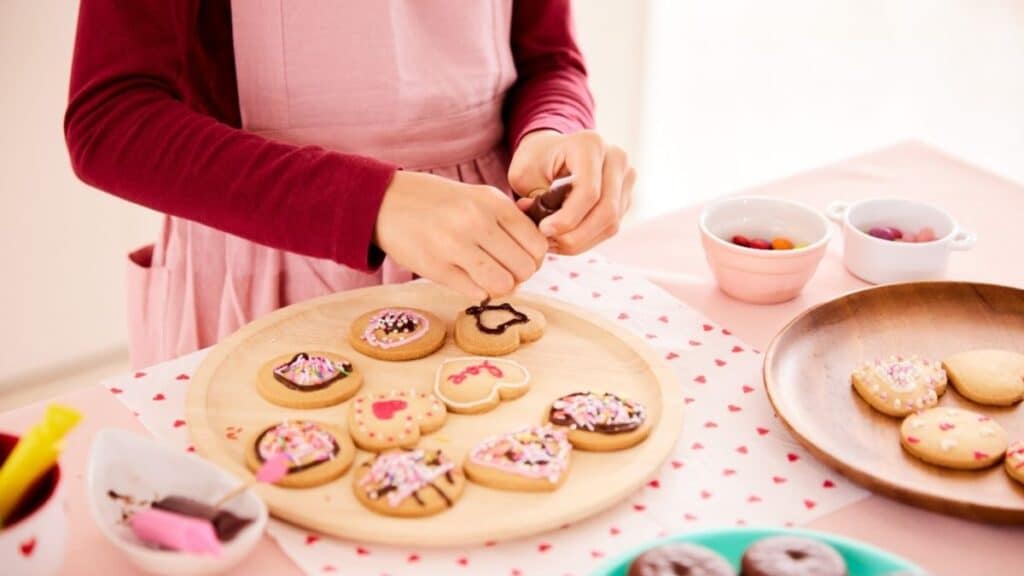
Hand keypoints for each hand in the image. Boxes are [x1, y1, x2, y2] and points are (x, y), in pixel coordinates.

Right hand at [374, 171, 547, 299]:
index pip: (537, 244)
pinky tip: (468, 279)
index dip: (534, 258)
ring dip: (500, 287)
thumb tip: (538, 251)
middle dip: (519, 275)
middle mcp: (477, 222)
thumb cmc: (438, 202)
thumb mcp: (477, 197)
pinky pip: (477, 293)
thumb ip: (509, 219)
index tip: (520, 258)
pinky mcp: (436, 268)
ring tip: (487, 278)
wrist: (386, 201)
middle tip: (504, 270)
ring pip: (503, 284)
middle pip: (525, 268)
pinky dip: (478, 291)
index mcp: (492, 202)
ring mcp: (455, 246)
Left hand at [508, 129, 634, 253]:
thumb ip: (535, 199)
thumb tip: (546, 228)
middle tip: (549, 242)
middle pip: (607, 211)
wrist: (552, 153)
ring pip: (611, 224)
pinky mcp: (625, 197)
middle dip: (576, 235)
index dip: (568, 218)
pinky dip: (587, 239)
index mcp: (591, 144)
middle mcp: (616, 158)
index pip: (589, 191)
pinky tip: (565, 238)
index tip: (544, 230)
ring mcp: (626, 178)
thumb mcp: (524, 173)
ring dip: (581, 241)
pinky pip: (610, 227)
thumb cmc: (536, 161)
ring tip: (554, 242)